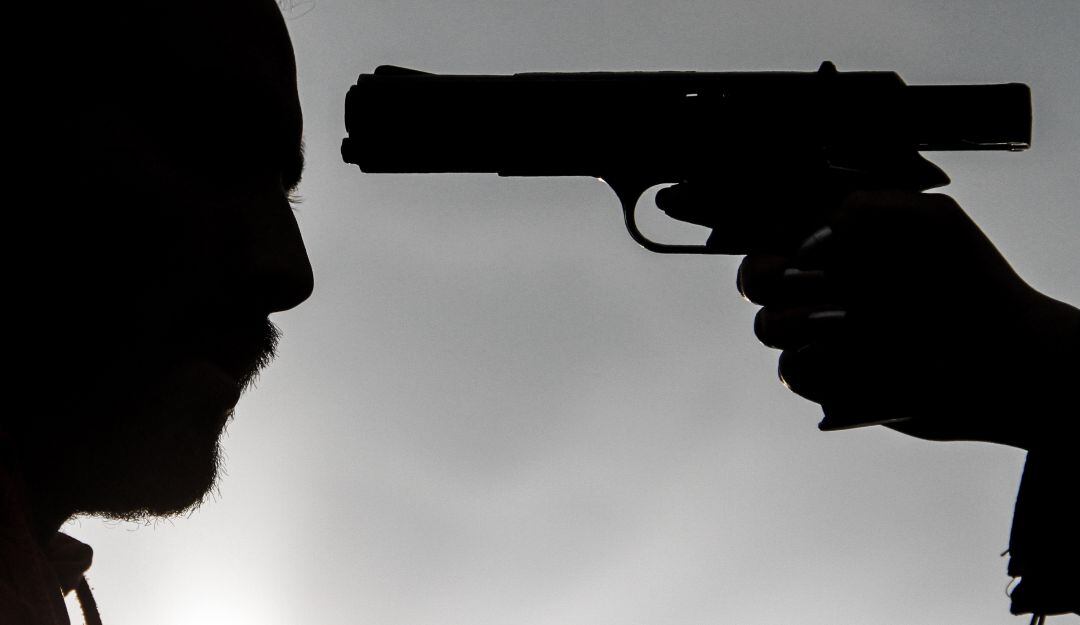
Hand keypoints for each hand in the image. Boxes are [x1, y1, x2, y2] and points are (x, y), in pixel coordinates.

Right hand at [667, 187, 1077, 448]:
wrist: (1005, 362)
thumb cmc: (974, 284)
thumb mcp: (929, 220)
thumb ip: (862, 207)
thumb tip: (808, 236)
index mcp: (840, 241)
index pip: (768, 221)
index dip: (718, 209)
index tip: (677, 199)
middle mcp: (825, 285)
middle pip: (752, 276)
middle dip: (764, 276)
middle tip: (800, 278)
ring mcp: (823, 334)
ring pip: (767, 327)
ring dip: (808, 325)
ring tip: (859, 325)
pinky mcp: (829, 380)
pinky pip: (794, 372)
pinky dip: (830, 367)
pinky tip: (871, 362)